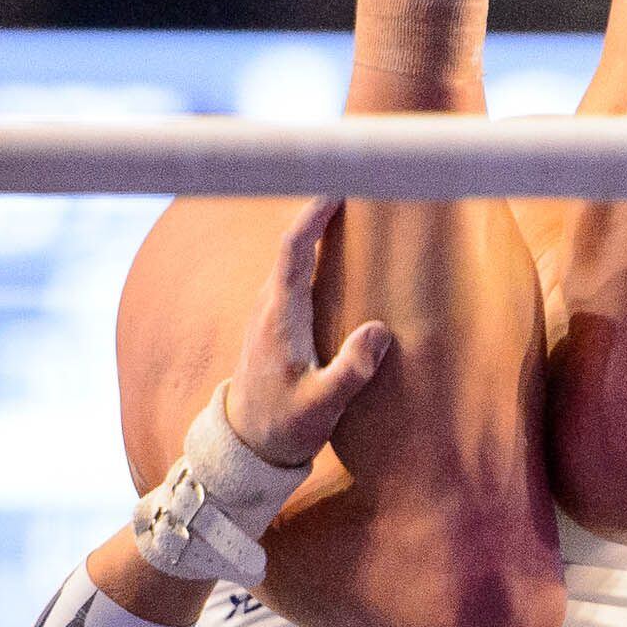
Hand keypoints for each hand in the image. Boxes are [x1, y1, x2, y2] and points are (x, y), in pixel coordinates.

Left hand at [226, 198, 393, 467]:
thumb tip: (379, 332)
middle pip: (292, 243)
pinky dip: (313, 251)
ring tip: (350, 205)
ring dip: (316, 228)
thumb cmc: (285, 426)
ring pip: (291, 256)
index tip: (338, 185)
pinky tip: (334, 249)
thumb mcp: (322, 407)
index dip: (313, 215)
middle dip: (320, 210)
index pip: (293, 251)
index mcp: (281, 317)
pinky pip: (293, 272)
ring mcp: (267, 312)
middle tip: (354, 181)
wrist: (247, 445)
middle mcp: (269, 306)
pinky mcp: (272, 322)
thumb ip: (350, 371)